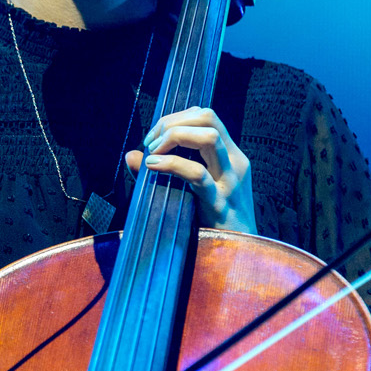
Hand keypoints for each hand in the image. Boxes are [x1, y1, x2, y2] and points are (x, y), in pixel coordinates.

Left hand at [126, 106, 257, 233]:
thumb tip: (131, 155)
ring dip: (174, 136)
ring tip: (153, 153)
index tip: (154, 137)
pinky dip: (172, 165)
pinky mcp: (219, 204)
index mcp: (231, 155)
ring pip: (209, 137)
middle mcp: (235, 163)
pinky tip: (153, 167)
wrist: (239, 254)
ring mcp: (230, 182)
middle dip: (172, 123)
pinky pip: (197, 174)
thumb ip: (164, 169)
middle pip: (207, 118)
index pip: (206, 116)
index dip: (176, 118)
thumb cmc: (213, 221)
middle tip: (150, 143)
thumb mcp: (193, 189)